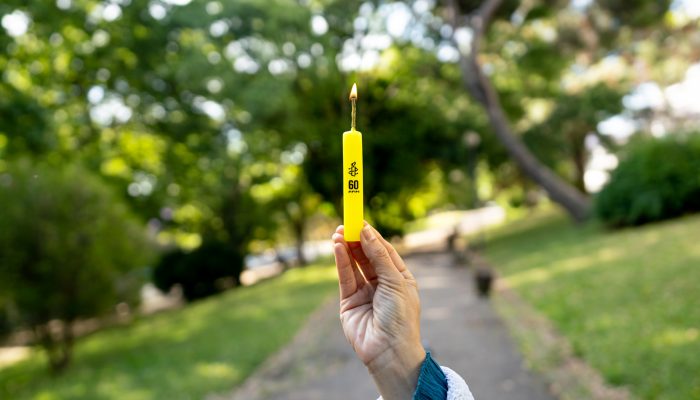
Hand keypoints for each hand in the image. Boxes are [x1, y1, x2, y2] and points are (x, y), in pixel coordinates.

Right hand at [332, 223, 424, 399]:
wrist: (390, 351)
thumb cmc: (401, 316)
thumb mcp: (395, 281)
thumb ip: (379, 256)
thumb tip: (366, 232)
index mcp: (399, 278)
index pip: (384, 251)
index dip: (372, 235)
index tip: (360, 220)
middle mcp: (382, 284)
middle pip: (367, 256)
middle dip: (356, 239)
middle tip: (346, 223)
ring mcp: (365, 293)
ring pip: (354, 265)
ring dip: (346, 248)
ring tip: (338, 233)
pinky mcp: (349, 302)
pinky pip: (345, 277)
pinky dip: (341, 262)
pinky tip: (338, 247)